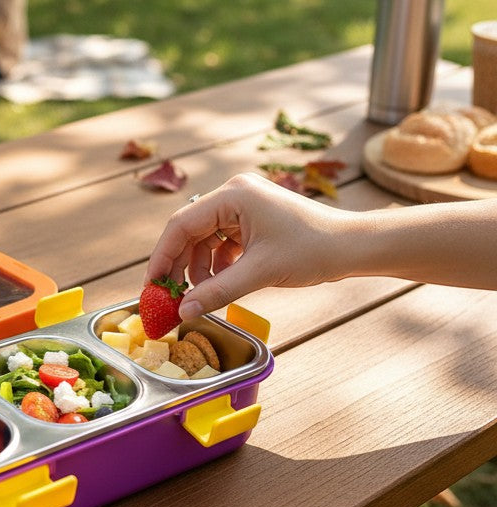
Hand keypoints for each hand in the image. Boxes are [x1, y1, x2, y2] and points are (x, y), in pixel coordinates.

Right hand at [145, 173, 344, 317]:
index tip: (152, 285)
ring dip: (201, 269)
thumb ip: (218, 291)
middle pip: (190, 232)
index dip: (162, 256)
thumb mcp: (260, 273)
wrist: (353, 246)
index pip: (181, 225)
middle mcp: (234, 194)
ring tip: (204, 295)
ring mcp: (244, 206)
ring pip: (205, 240)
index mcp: (233, 195)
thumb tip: (183, 312)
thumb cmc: (312, 250)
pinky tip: (223, 284)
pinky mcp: (253, 220)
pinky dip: (219, 265)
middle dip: (182, 266)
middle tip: (171, 297)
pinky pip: (222, 242)